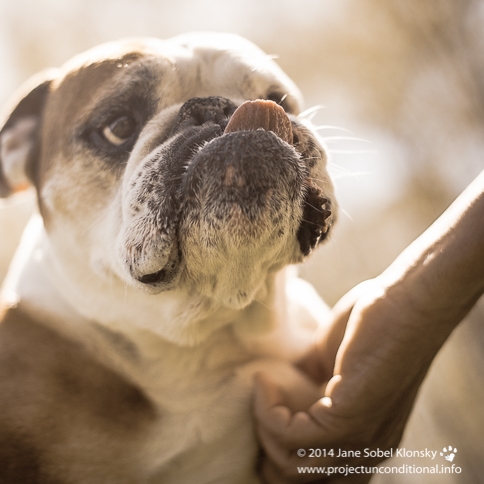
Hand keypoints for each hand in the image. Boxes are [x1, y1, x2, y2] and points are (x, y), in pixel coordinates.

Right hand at [254, 279, 446, 482]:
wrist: (407, 303)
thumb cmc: (372, 327)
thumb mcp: (334, 364)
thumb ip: (311, 382)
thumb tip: (280, 382)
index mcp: (363, 442)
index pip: (316, 479)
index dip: (279, 457)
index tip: (261, 421)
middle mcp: (364, 452)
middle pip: (297, 480)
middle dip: (265, 450)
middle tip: (257, 408)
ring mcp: (359, 441)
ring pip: (291, 467)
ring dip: (264, 426)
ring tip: (266, 388)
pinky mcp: (348, 420)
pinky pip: (290, 435)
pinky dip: (268, 409)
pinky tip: (268, 380)